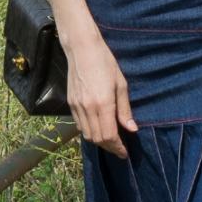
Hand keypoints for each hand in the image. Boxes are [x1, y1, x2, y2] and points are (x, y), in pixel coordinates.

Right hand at [66, 33, 137, 156]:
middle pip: (97, 138)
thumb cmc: (106, 63)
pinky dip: (89, 131)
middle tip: (119, 148)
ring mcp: (76, 107)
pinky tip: (98, 128)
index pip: (109, 135)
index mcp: (103, 104)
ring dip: (99, 141)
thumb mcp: (121, 85)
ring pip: (86, 134)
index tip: (124, 152)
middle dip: (109, 147)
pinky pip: (79, 125)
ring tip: (110, 140)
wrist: (82, 50)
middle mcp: (87, 108)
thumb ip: (125, 110)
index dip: (117, 147)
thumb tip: (132, 129)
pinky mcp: (70, 103)